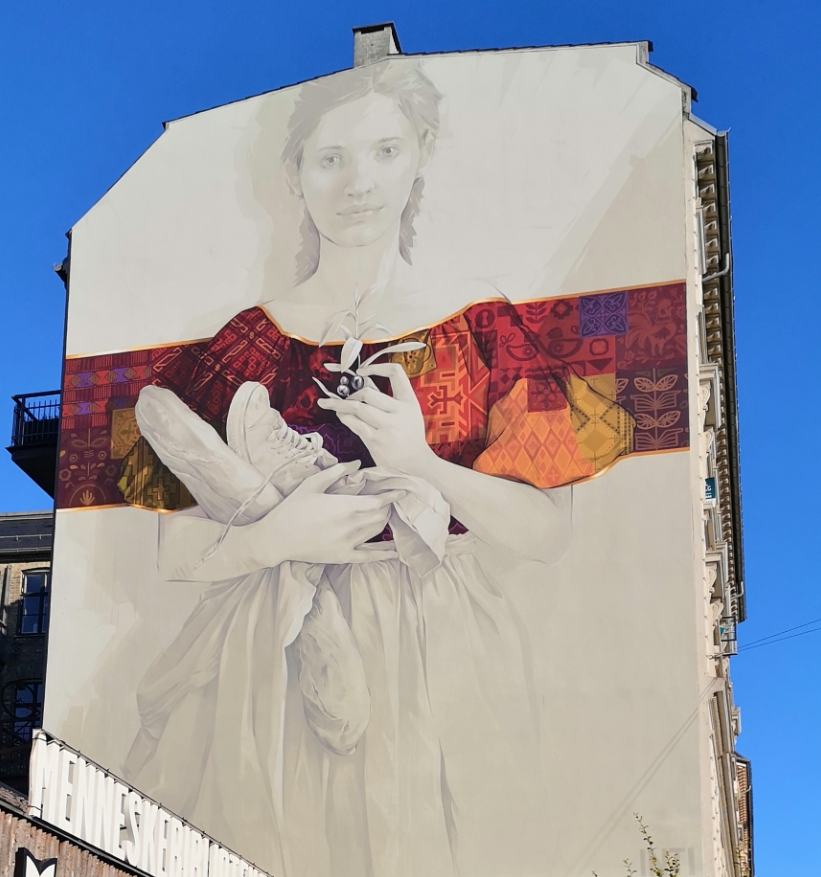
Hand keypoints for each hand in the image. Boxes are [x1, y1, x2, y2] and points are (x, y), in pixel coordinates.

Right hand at [249, 461, 403, 565]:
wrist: (277, 537)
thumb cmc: (293, 508)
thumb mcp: (313, 484)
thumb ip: (337, 472)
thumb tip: (357, 464)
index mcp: (345, 506)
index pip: (378, 502)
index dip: (392, 496)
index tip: (403, 491)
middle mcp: (351, 525)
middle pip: (381, 516)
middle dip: (387, 507)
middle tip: (387, 500)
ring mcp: (349, 543)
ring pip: (377, 531)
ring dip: (384, 521)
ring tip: (386, 514)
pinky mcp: (343, 556)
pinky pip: (369, 556)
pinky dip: (384, 554)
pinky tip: (396, 551)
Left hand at [317, 363, 436, 476]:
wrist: (417, 465)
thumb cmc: (410, 438)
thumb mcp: (408, 414)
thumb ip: (389, 400)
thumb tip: (362, 384)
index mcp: (409, 402)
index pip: (396, 372)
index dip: (376, 367)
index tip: (361, 371)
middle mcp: (399, 412)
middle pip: (368, 392)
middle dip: (352, 394)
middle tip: (344, 397)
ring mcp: (387, 426)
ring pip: (357, 407)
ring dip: (339, 404)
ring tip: (329, 404)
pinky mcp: (375, 440)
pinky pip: (354, 423)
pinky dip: (344, 417)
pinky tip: (340, 416)